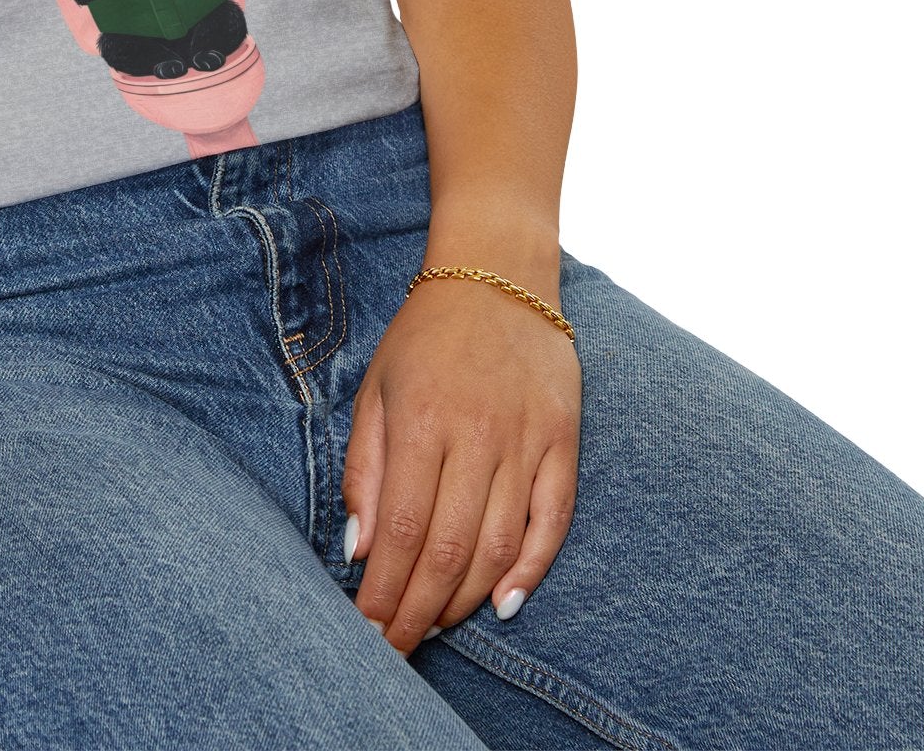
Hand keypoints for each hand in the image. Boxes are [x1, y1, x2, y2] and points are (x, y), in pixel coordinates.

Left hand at [341, 270, 581, 653]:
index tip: (368, 630)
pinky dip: (531, 569)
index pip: (402, 530)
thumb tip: (359, 548)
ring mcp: (526, 440)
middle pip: (449, 549)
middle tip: (397, 648)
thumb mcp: (376, 388)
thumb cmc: (425, 336)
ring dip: (465, 598)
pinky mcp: (564, 441)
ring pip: (499, 545)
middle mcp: (477, 435)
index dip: (385, 590)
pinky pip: (553, 520)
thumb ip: (365, 469)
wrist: (497, 275)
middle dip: (419, 610)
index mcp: (422, 421)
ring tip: (436, 626)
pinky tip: (504, 603)